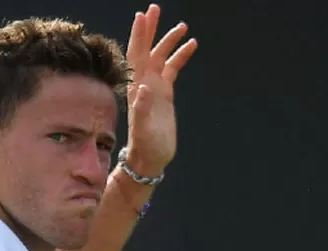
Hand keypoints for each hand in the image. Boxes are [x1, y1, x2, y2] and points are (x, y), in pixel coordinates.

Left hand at [122, 4, 197, 177]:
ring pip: (161, 56)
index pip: (136, 55)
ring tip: (182, 26)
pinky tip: (191, 45)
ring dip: (169, 41)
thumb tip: (143, 88)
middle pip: (146, 49)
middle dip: (150, 29)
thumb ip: (142, 109)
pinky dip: (180, 56)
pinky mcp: (165, 94)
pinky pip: (172, 69)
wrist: (150, 158)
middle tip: (155, 9)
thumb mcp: (143, 129)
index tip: (142, 16)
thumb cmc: (145, 146)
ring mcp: (155, 87)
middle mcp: (144, 83)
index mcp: (136, 87)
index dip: (139, 35)